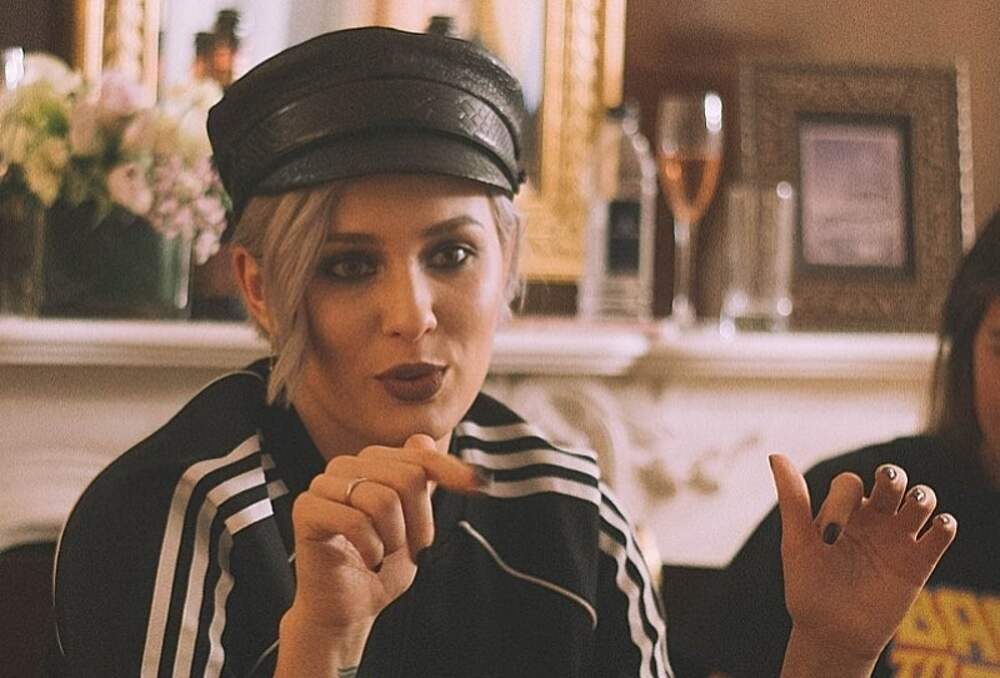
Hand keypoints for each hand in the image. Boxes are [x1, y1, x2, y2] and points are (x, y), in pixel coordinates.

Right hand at [286, 434, 483, 634]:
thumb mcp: (414, 522)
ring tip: (383, 554)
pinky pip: (355, 521)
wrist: (350, 607)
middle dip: (420, 523)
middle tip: (409, 549)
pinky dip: (372, 549)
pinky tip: (367, 560)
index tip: (480, 485)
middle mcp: (346, 465)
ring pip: (383, 500)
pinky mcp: (306, 509)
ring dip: (394, 539)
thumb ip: (420, 482)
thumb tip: (425, 438)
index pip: (420, 456)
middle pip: (407, 477)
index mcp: (372, 462)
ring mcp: (323, 485)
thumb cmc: (382, 564)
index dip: (451, 471)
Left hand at [769, 454, 955, 670]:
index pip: (850, 484)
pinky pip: (941, 535)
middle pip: (892, 479)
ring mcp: (897, 539)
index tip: (830, 535)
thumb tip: (775, 455)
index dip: (842, 501)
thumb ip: (792, 500)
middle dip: (892, 475)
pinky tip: (937, 528)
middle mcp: (872, 519)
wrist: (832, 633)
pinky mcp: (919, 562)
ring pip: (921, 500)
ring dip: (922, 495)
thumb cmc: (809, 587)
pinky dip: (945, 525)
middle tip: (887, 485)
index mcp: (842, 511)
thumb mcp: (797, 542)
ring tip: (915, 505)